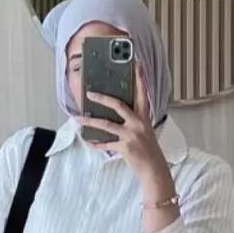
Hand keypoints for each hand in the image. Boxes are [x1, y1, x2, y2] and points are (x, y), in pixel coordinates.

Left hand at [79, 64, 173, 195]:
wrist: (154, 169)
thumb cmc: (149, 150)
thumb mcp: (145, 131)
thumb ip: (134, 120)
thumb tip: (118, 114)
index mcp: (143, 116)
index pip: (142, 93)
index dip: (139, 78)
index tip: (136, 63)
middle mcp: (137, 123)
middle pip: (118, 105)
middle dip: (102, 98)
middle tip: (90, 93)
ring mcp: (131, 135)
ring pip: (106, 125)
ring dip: (91, 122)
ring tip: (79, 119)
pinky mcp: (125, 147)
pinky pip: (106, 144)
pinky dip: (95, 144)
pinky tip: (87, 141)